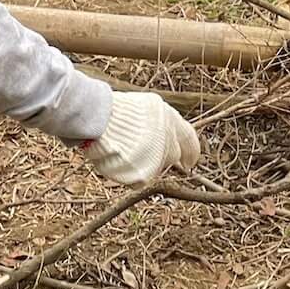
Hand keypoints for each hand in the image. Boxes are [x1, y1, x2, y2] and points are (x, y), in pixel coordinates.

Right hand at [78, 92, 200, 185]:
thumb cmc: (112, 110)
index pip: (189, 138)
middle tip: (145, 158)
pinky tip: (116, 162)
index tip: (190, 162)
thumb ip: (154, 123)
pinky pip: (141, 179)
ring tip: (121, 152)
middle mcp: (168, 137)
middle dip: (161, 158)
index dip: (191, 151)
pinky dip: (130, 174)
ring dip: (143, 163)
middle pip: (172, 155)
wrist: (98, 118)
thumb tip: (158, 135)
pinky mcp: (146, 172)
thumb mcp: (140, 109)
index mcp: (169, 117)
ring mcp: (159, 155)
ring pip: (156, 167)